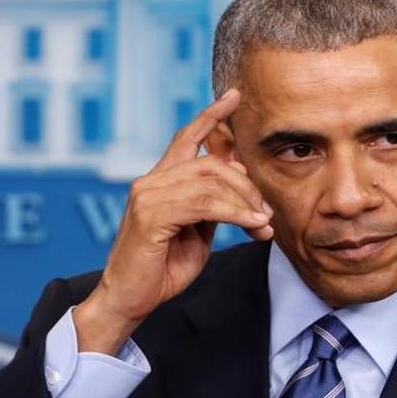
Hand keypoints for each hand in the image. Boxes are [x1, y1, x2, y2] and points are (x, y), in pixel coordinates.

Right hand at [73, 89, 271, 354]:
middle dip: (246, 184)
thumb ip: (213, 206)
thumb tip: (241, 183)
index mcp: (159, 181)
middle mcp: (150, 182)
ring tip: (263, 223)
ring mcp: (147, 196)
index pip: (186, 138)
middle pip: (210, 163)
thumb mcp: (196, 232)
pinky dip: (234, 213)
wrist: (129, 300)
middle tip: (267, 212)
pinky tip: (252, 226)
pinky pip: (203, 204)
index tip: (235, 97)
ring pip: (210, 181)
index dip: (210, 116)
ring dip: (244, 202)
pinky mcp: (150, 216)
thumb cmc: (161, 269)